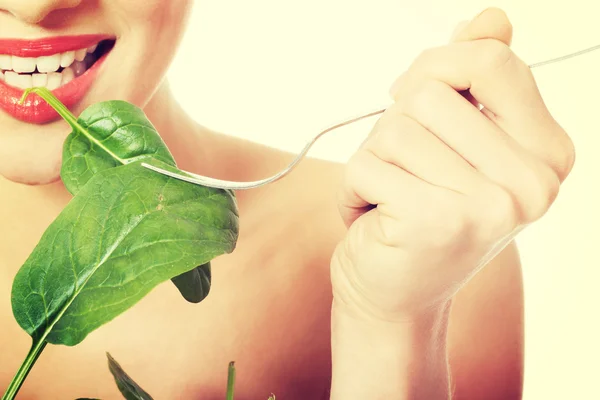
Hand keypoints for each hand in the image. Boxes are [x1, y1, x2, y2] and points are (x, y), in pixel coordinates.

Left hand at [331, 8, 574, 322]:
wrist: (397, 294)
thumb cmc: (422, 212)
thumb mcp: (455, 142)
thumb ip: (476, 78)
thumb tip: (488, 17)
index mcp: (547, 152)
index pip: (491, 60)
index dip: (436, 66)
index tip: (413, 97)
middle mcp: (532, 181)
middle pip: (431, 91)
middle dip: (397, 123)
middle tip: (402, 167)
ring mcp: (488, 205)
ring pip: (394, 127)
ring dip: (374, 159)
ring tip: (391, 197)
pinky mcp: (435, 222)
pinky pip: (364, 165)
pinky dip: (353, 190)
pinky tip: (373, 219)